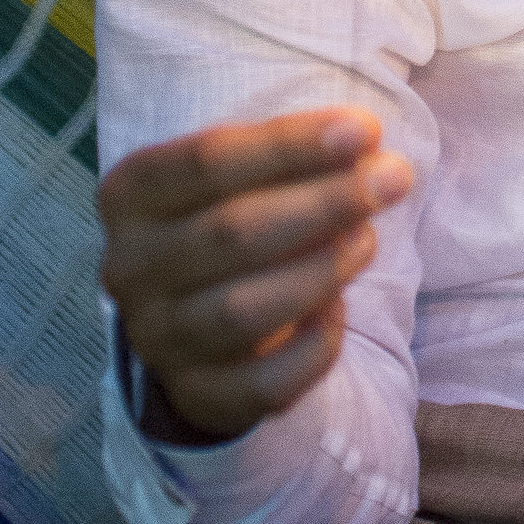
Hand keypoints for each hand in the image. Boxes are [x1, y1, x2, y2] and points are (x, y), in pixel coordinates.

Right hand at [96, 109, 411, 445]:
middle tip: (394, 179)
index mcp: (130, 194)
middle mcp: (129, 266)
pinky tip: (337, 311)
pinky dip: (313, 346)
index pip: (208, 160)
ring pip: (243, 310)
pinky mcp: (195, 394)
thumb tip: (365, 138)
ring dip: (321, 271)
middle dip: (325, 202)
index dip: (290, 145)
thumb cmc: (232, 220)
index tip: (365, 130)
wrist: (195, 317)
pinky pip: (265, 381)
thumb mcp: (241, 173)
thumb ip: (290, 152)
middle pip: (230, 231)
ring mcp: (157, 337)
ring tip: (368, 239)